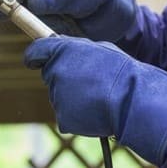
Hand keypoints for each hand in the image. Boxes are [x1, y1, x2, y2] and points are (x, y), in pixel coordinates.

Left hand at [25, 36, 166, 164]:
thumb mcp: (100, 49)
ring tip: (98, 96)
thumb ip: (76, 50)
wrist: (132, 100)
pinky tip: (95, 111)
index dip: (35, 56)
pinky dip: (77, 116)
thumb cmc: (121, 71)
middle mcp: (55, 72)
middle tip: (90, 81)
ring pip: (59, 97)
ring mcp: (57, 96)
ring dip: (73, 97)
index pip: (35, 52)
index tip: (33, 61)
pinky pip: (66, 116)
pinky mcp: (62, 118)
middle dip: (64, 78)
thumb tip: (62, 51)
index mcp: (63, 50)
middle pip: (50, 75)